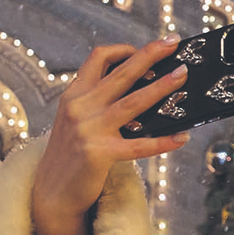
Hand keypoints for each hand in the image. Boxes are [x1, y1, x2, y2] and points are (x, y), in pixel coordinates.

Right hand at [31, 39, 189, 234]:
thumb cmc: (71, 154)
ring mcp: (89, 130)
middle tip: (172, 42)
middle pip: (122, 74)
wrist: (52, 192)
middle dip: (150, 55)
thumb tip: (140, 88)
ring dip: (161, 87)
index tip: (144, 49)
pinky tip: (181, 137)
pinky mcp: (100, 154)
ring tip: (182, 76)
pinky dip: (163, 141)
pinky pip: (140, 145)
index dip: (122, 49)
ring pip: (133, 102)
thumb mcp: (75, 120)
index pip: (97, 59)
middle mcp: (80, 107)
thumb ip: (97, 102)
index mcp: (74, 95)